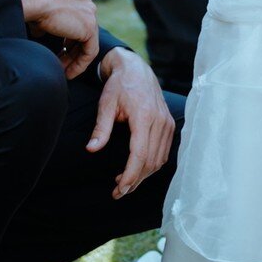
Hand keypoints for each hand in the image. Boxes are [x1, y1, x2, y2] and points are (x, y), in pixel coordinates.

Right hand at [11, 0, 99, 78]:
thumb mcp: (38, 7)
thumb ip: (44, 20)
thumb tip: (40, 32)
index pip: (76, 17)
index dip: (68, 36)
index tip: (59, 49)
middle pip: (83, 29)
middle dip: (71, 48)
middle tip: (61, 62)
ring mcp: (89, 12)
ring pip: (88, 40)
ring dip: (75, 58)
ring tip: (64, 70)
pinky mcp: (89, 27)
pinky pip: (90, 51)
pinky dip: (80, 64)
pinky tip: (69, 73)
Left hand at [89, 49, 175, 198]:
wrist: (137, 69)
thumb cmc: (119, 85)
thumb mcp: (106, 104)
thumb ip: (100, 128)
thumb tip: (91, 148)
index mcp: (144, 116)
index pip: (140, 153)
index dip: (131, 174)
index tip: (119, 188)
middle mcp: (160, 121)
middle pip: (151, 161)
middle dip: (135, 180)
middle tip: (117, 192)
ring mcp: (167, 123)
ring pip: (159, 160)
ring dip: (143, 175)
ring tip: (124, 183)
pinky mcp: (169, 125)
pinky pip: (163, 152)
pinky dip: (151, 165)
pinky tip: (136, 170)